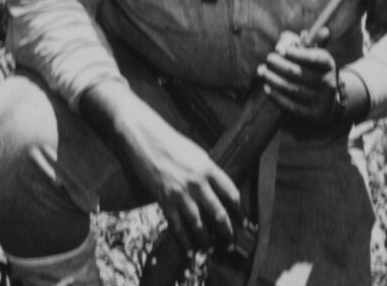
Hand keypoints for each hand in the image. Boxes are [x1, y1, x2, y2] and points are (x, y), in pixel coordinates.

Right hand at [84, 83, 238, 253]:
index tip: (242, 221)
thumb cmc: (170, 142)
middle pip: (218, 213)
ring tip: (212, 250)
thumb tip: (218, 190)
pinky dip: (184, 241)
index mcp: (208, 167)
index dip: (239, 210)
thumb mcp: (195, 153)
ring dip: (207, 240)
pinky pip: (177, 226)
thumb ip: (207, 171)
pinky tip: (190, 251)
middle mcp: (197, 182)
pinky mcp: (164, 200)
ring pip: (199, 224)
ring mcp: (180, 193)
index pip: (231, 193)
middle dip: (227, 231)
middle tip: (231, 243)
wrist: (144, 137)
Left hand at [260, 31, 346, 127]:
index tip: (279, 48)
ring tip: (261, 70)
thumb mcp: (313, 54)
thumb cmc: (313, 70)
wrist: (327, 102)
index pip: (315, 57)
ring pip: (291, 88)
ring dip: (272, 78)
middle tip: (269, 58)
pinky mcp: (312, 114)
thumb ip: (304, 42)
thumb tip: (299, 34)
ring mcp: (320, 100)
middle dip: (279, 64)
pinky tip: (266, 87)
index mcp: (329, 65)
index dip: (296, 53)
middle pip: (298, 72)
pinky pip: (290, 105)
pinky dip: (276, 96)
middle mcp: (328, 83)